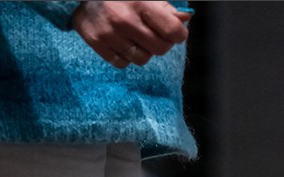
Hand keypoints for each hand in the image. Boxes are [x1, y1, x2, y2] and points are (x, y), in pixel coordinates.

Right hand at [72, 1, 189, 69]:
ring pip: (142, 59)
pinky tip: (121, 42)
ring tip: (136, 37)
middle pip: (159, 49)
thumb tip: (185, 19)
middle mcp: (124, 19)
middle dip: (162, 44)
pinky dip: (126, 56)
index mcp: (140, 3)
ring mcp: (110, 33)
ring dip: (143, 51)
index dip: (179, 34)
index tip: (176, 33)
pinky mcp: (98, 44)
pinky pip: (123, 63)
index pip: (171, 30)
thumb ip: (165, 8)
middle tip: (156, 35)